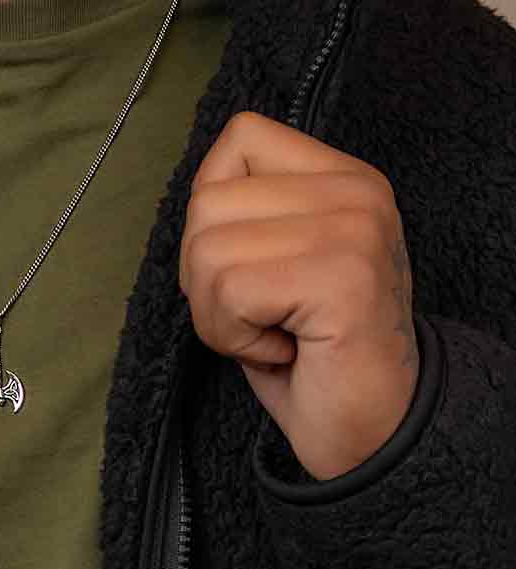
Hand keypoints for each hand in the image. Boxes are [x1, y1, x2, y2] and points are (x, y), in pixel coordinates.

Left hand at [178, 111, 418, 480]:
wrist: (372, 431)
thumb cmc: (310, 349)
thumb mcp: (274, 258)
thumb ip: (244, 209)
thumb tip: (194, 196)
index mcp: (343, 176)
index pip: (241, 137)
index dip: (215, 205)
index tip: (251, 260)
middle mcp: (357, 191)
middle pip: (207, 201)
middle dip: (206, 274)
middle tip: (260, 314)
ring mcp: (353, 229)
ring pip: (206, 248)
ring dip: (217, 312)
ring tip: (271, 332)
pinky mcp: (340, 277)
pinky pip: (228, 292)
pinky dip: (233, 337)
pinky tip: (283, 350)